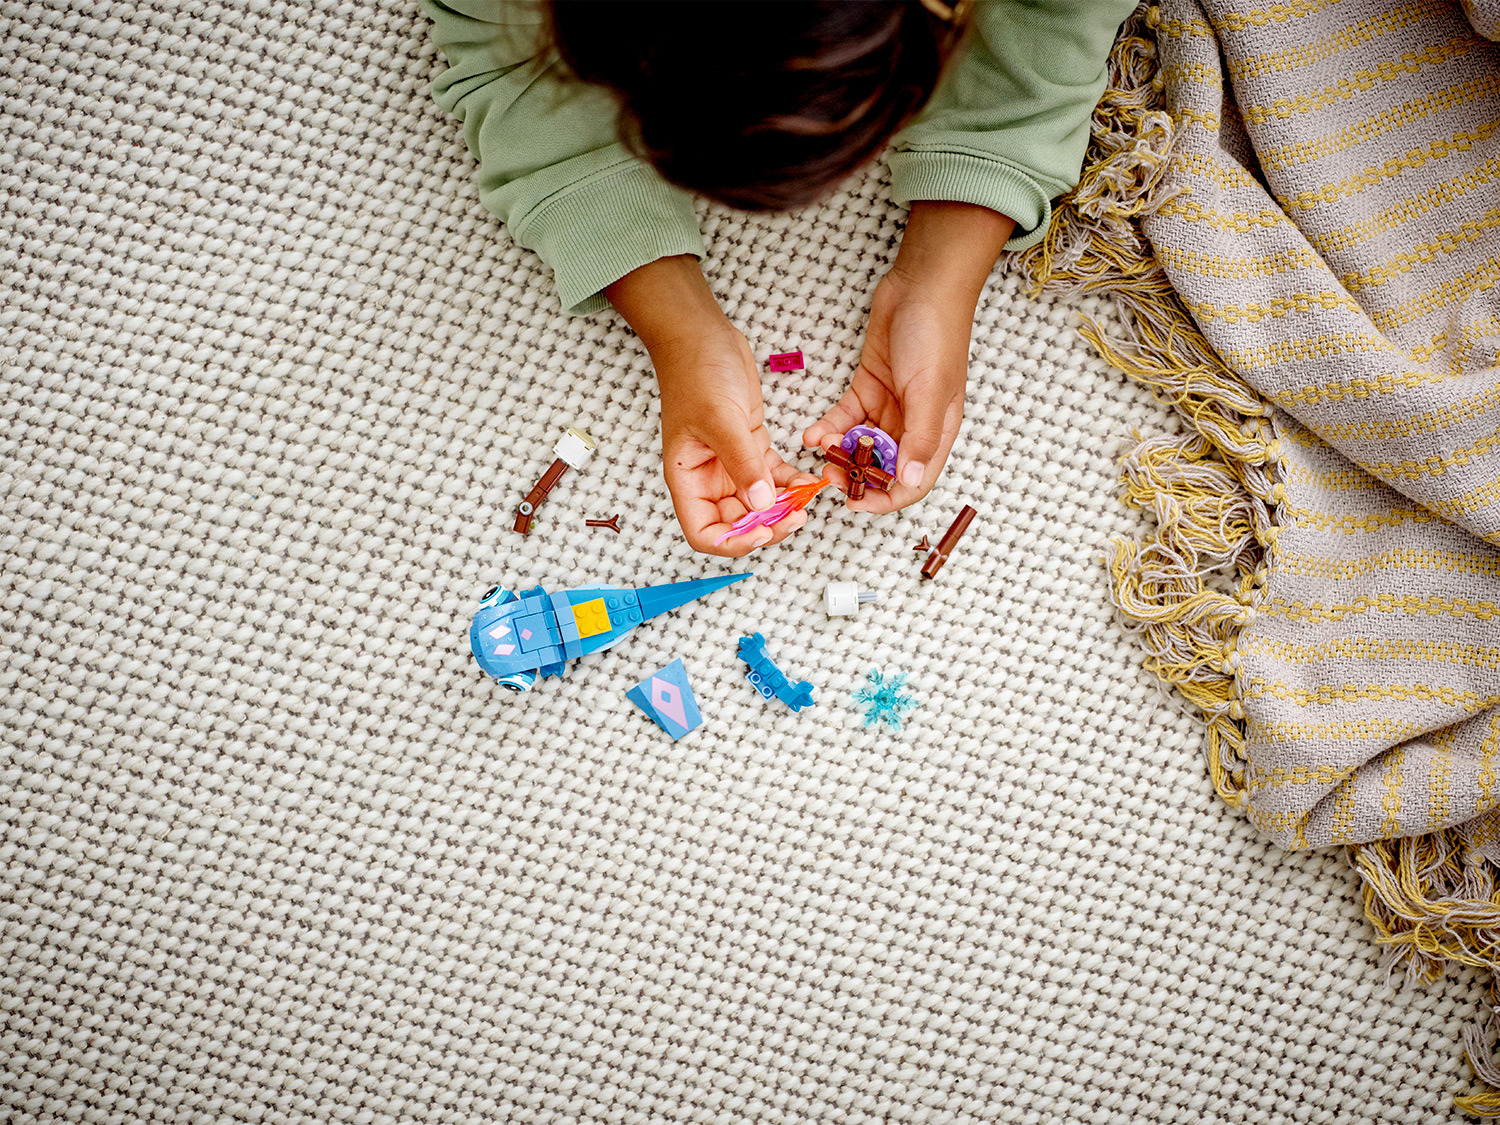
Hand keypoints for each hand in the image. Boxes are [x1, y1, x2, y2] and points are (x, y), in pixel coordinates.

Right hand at [656, 323, 821, 555]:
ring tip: (806, 500)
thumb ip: (742, 463)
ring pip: (758, 503)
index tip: (763, 530)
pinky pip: (773, 478)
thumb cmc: (697, 373)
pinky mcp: (750, 447)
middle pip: (737, 523)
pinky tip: (809, 481)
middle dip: (767, 525)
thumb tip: (761, 503)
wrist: (702, 336)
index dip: (734, 542)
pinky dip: (791, 484)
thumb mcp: (721, 420)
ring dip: (783, 507)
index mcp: (687, 479)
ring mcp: (730, 464)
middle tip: (796, 516)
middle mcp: (707, 478)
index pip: (705, 533)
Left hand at [803, 202, 1014, 512]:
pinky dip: (829, 429)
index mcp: (937, 432)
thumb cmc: (935, 335)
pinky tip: (812, 433)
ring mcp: (890, 407)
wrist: (921, 285)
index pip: (914, 482)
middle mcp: (913, 424)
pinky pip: (846, 420)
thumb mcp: (929, 391)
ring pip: (860, 446)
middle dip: (856, 478)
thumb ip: (920, 439)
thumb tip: (910, 480)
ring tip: (817, 450)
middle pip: (884, 468)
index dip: (886, 499)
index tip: (854, 504)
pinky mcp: (868, 388)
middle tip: (828, 478)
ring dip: (838, 454)